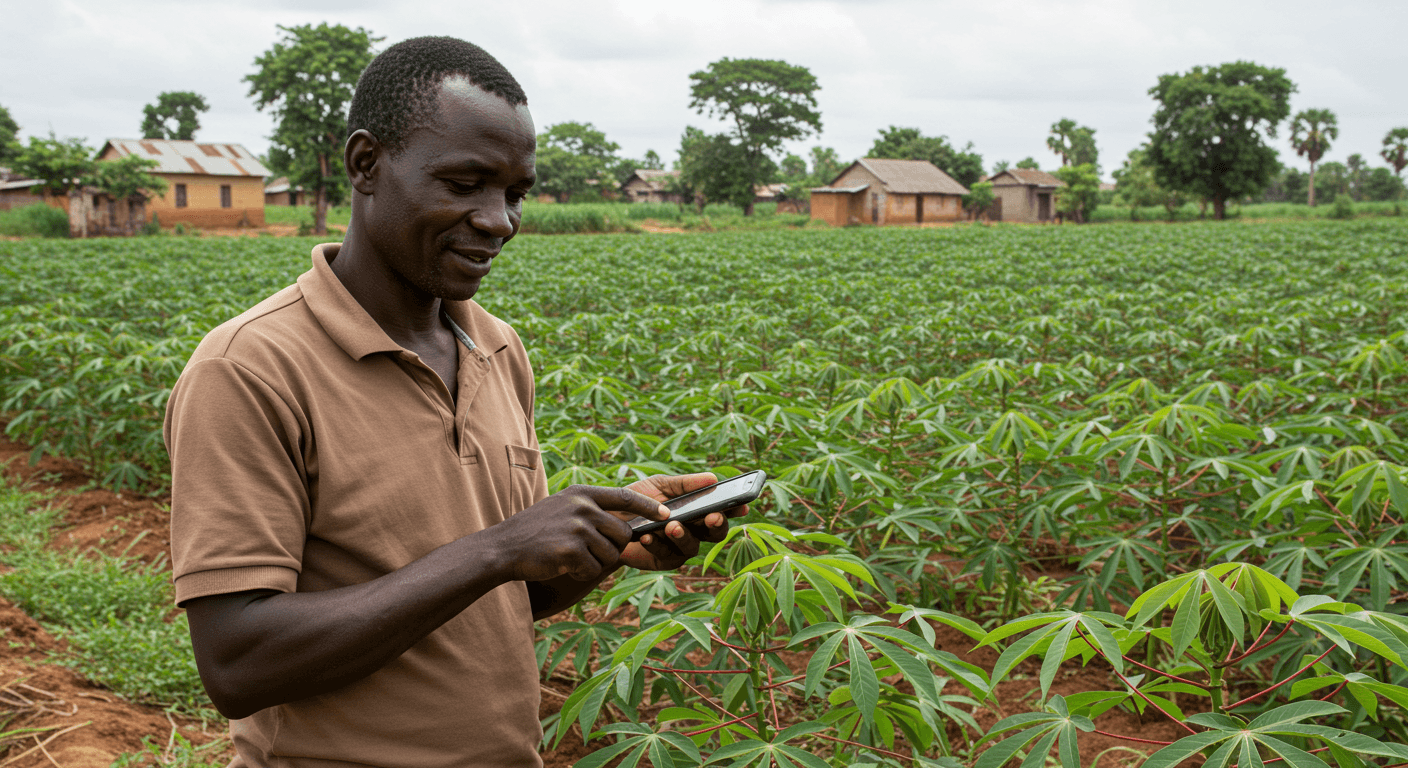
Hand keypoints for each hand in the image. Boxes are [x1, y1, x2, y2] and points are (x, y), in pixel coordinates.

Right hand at [491, 485, 669, 582]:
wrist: (502, 548)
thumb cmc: (535, 531)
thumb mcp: (562, 507)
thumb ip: (590, 510)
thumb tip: (625, 524)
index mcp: (581, 493)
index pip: (625, 495)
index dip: (648, 506)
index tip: (666, 513)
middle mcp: (581, 506)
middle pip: (623, 532)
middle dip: (614, 548)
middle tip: (589, 552)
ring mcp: (576, 527)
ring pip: (611, 554)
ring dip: (595, 563)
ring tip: (570, 558)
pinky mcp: (570, 550)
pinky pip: (593, 568)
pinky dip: (582, 573)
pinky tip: (563, 566)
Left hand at [619, 473, 749, 571]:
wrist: (609, 520)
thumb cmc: (638, 501)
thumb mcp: (660, 485)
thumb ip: (685, 484)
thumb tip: (713, 478)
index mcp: (698, 511)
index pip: (722, 510)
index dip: (735, 509)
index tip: (742, 504)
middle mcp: (694, 531)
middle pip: (716, 532)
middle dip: (716, 524)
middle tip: (711, 516)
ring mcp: (680, 548)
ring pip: (693, 546)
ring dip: (684, 535)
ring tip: (672, 526)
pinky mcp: (664, 561)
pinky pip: (666, 554)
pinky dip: (657, 544)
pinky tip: (647, 535)